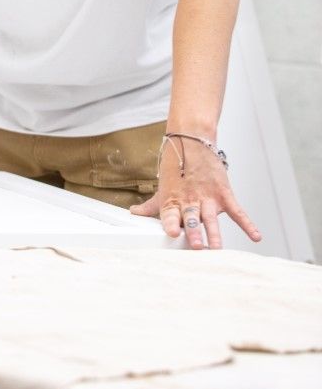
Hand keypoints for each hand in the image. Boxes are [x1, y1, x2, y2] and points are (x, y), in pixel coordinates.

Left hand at [129, 136, 261, 249]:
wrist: (192, 141)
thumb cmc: (176, 167)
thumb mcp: (163, 188)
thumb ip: (152, 206)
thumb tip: (134, 213)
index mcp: (173, 201)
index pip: (170, 215)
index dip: (171, 223)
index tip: (172, 233)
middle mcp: (190, 200)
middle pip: (191, 218)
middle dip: (193, 231)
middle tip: (196, 245)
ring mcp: (207, 197)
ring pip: (210, 217)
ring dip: (213, 232)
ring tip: (216, 247)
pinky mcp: (223, 193)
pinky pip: (236, 211)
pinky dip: (247, 224)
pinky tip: (255, 236)